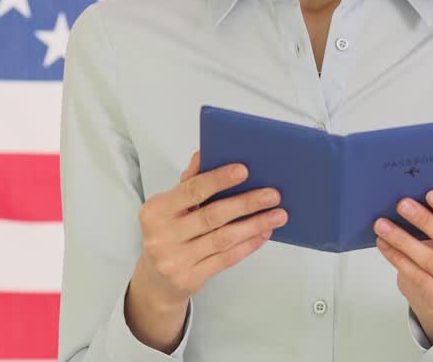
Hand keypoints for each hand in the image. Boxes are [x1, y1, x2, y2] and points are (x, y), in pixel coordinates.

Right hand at [130, 151, 288, 312]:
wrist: (156, 279)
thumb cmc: (169, 232)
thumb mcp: (171, 206)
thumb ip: (189, 181)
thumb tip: (204, 153)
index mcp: (155, 211)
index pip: (191, 191)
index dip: (218, 180)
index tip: (244, 170)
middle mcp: (162, 236)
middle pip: (212, 215)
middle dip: (246, 203)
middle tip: (272, 194)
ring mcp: (175, 260)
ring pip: (223, 238)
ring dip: (254, 225)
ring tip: (277, 215)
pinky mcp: (190, 278)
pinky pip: (226, 258)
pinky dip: (249, 244)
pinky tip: (264, 233)